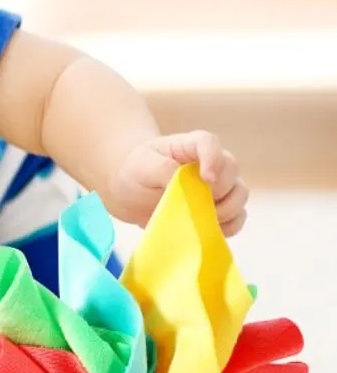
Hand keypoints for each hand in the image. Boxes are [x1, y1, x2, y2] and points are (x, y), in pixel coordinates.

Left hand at [108, 130, 247, 234]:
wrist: (132, 191)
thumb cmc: (139, 172)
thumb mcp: (144, 167)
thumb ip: (166, 171)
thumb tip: (189, 187)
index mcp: (192, 146)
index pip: (209, 144)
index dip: (213, 160)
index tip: (206, 180)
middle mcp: (212, 163)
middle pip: (231, 171)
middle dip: (216, 190)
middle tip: (193, 203)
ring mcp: (220, 186)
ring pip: (239, 195)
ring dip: (225, 210)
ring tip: (199, 218)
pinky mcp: (220, 209)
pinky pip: (237, 218)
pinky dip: (228, 226)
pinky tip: (208, 229)